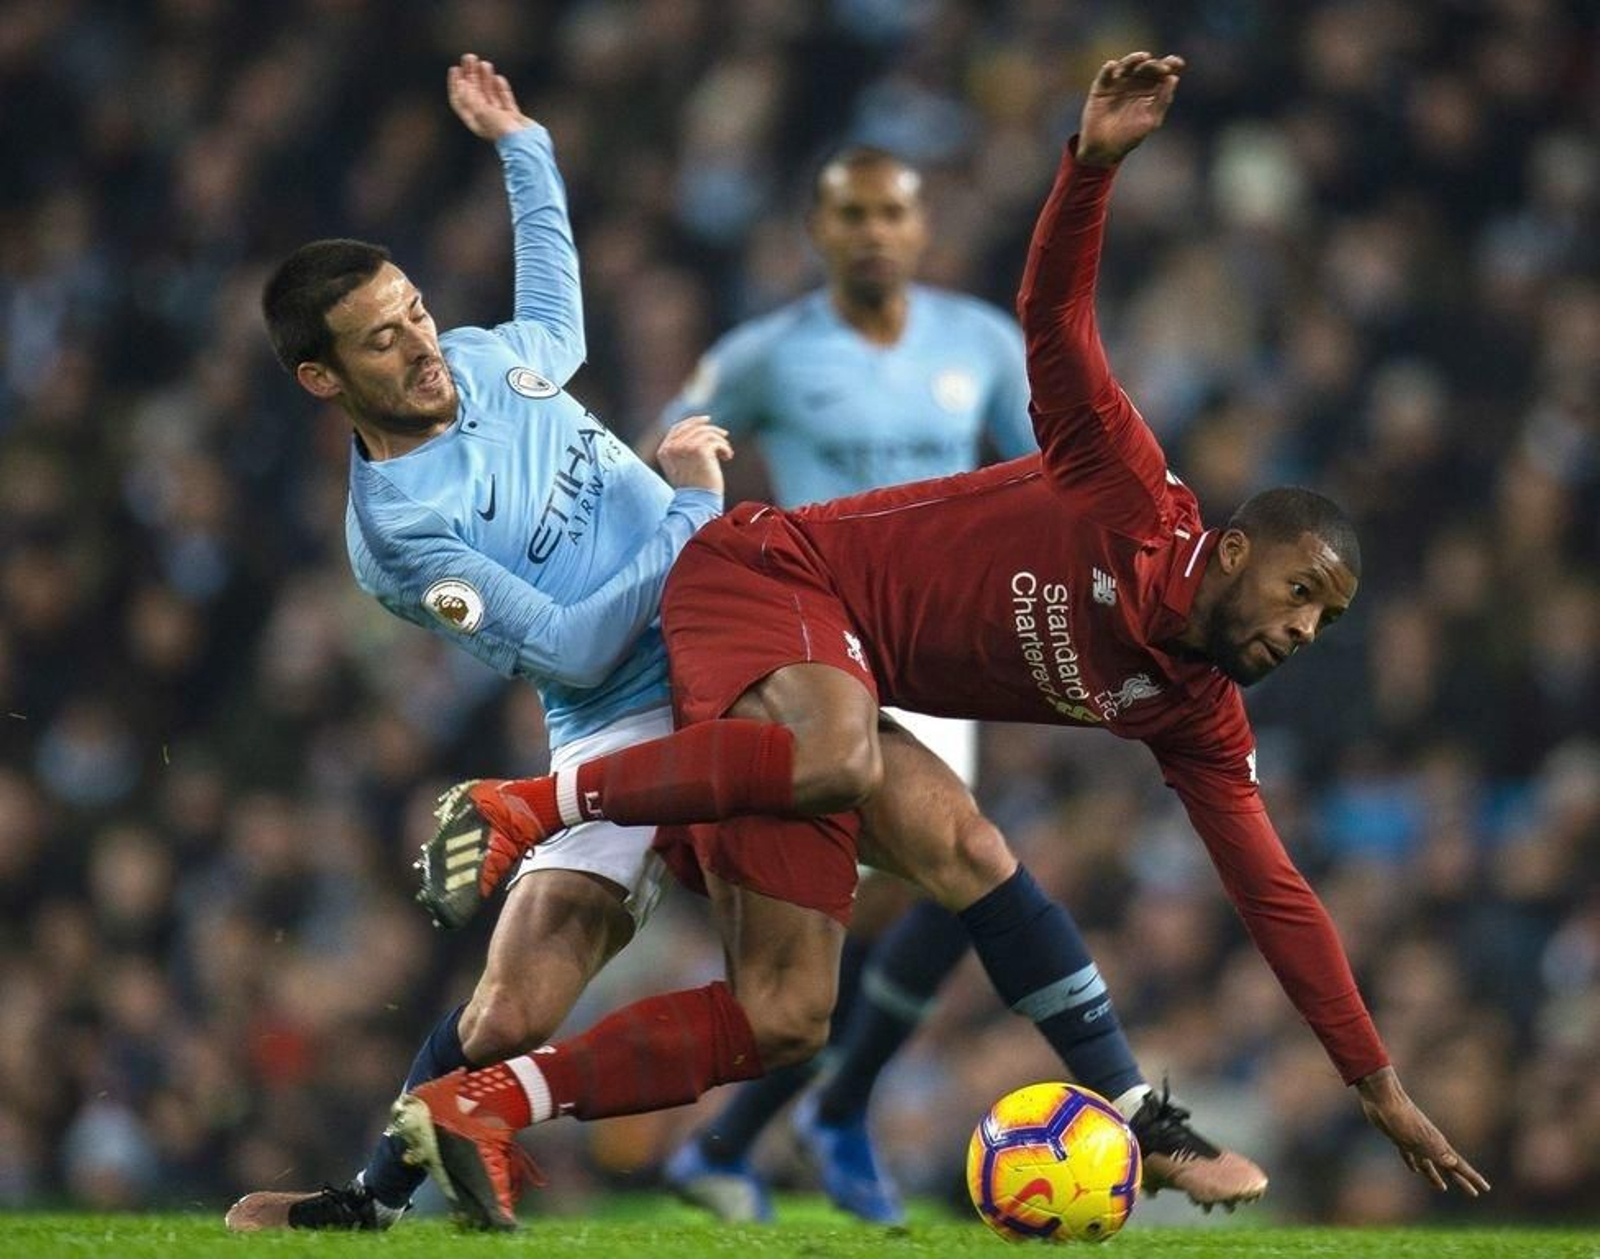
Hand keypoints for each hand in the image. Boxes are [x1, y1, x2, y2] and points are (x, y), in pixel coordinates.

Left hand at [447, 53, 533, 140]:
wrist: (525, 142)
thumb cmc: (500, 129)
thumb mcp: (480, 111)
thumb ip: (470, 96)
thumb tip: (461, 82)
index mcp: (474, 120)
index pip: (460, 100)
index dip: (455, 84)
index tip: (455, 68)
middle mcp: (485, 119)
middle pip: (474, 93)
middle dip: (471, 75)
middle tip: (469, 57)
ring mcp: (500, 118)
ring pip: (490, 94)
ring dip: (485, 78)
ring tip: (485, 63)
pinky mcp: (513, 117)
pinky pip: (505, 99)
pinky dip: (500, 88)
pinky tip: (498, 78)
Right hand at [656, 414, 732, 494]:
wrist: (697, 503)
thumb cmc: (693, 490)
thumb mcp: (683, 467)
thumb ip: (685, 450)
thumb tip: (703, 432)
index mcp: (664, 451)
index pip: (678, 428)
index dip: (693, 422)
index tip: (707, 421)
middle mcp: (672, 447)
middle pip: (694, 427)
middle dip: (711, 429)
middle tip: (724, 435)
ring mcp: (684, 447)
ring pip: (707, 433)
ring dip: (720, 441)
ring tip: (726, 453)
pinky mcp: (699, 450)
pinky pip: (716, 441)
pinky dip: (725, 448)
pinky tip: (728, 457)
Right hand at [1078, 51, 1185, 166]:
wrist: (1104, 149)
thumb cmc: (1130, 137)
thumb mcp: (1151, 120)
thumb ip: (1163, 100)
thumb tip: (1174, 77)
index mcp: (1150, 90)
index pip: (1162, 72)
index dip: (1171, 64)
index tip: (1177, 64)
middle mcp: (1135, 83)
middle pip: (1146, 66)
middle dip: (1155, 64)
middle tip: (1161, 68)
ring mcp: (1118, 83)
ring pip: (1127, 64)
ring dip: (1134, 59)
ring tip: (1143, 58)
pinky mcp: (1101, 87)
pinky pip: (1105, 74)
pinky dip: (1109, 69)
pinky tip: (1112, 66)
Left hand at [1356, 1067, 1490, 1195]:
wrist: (1383, 1098)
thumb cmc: (1402, 1117)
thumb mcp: (1419, 1137)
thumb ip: (1435, 1150)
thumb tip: (1453, 1162)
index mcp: (1437, 1145)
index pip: (1459, 1165)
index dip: (1472, 1178)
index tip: (1485, 1188)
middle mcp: (1429, 1144)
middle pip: (1448, 1166)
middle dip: (1460, 1180)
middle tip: (1473, 1193)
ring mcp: (1414, 1141)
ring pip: (1428, 1163)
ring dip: (1435, 1175)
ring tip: (1442, 1188)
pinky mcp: (1399, 1137)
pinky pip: (1409, 1155)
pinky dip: (1413, 1163)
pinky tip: (1414, 1170)